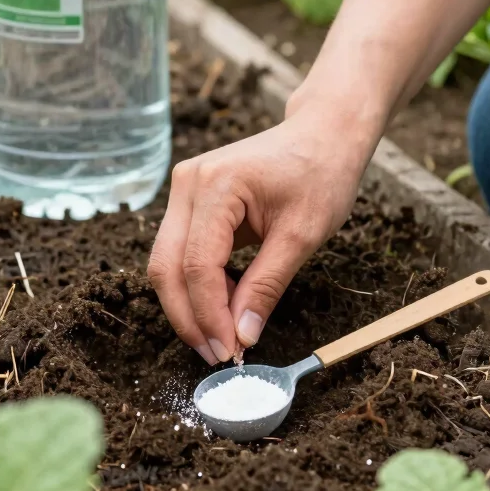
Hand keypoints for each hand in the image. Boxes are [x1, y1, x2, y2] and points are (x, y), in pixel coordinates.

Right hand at [148, 102, 372, 363]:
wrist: (323, 134)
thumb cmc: (320, 175)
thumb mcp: (302, 236)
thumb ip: (266, 286)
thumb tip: (242, 338)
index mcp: (216, 185)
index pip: (197, 265)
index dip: (210, 315)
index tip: (230, 352)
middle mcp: (189, 183)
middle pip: (166, 266)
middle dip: (188, 317)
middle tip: (217, 356)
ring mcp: (184, 188)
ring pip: (166, 262)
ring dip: (188, 305)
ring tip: (220, 339)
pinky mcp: (189, 199)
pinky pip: (179, 251)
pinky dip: (195, 285)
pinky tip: (221, 308)